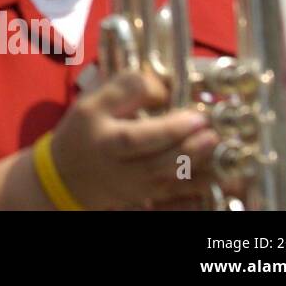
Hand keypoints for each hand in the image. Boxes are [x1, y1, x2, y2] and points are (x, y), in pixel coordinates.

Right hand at [48, 71, 220, 209]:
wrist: (67, 176)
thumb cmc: (83, 133)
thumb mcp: (92, 102)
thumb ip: (123, 88)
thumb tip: (160, 87)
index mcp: (107, 141)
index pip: (139, 138)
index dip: (170, 129)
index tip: (196, 116)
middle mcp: (121, 169)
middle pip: (160, 164)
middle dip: (192, 149)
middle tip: (213, 133)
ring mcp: (135, 188)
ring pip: (171, 183)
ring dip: (199, 169)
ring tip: (218, 151)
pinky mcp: (145, 199)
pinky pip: (174, 199)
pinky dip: (196, 189)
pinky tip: (214, 175)